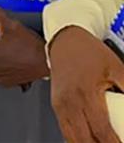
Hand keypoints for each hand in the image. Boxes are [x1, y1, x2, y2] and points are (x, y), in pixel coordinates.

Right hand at [49, 26, 123, 142]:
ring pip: (72, 138)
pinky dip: (77, 140)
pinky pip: (66, 131)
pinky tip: (88, 141)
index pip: (102, 130)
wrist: (65, 40)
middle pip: (84, 139)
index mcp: (85, 93)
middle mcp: (69, 102)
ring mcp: (60, 105)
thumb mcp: (116, 67)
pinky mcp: (56, 106)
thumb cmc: (88, 51)